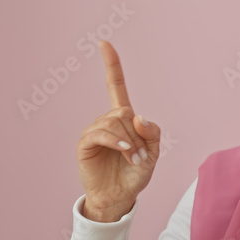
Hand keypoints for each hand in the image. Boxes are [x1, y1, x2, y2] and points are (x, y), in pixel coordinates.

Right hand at [75, 40, 161, 221]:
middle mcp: (107, 120)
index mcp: (123, 118)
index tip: (104, 43)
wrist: (120, 196)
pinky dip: (116, 140)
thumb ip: (152, 133)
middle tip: (140, 155)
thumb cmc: (136, 173)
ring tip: (133, 159)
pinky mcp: (85, 143)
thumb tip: (137, 117)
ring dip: (129, 142)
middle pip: (123, 112)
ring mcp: (94, 130)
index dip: (111, 65)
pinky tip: (124, 150)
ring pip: (114, 122)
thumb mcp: (153, 153)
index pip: (116, 86)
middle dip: (137, 135)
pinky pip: (101, 132)